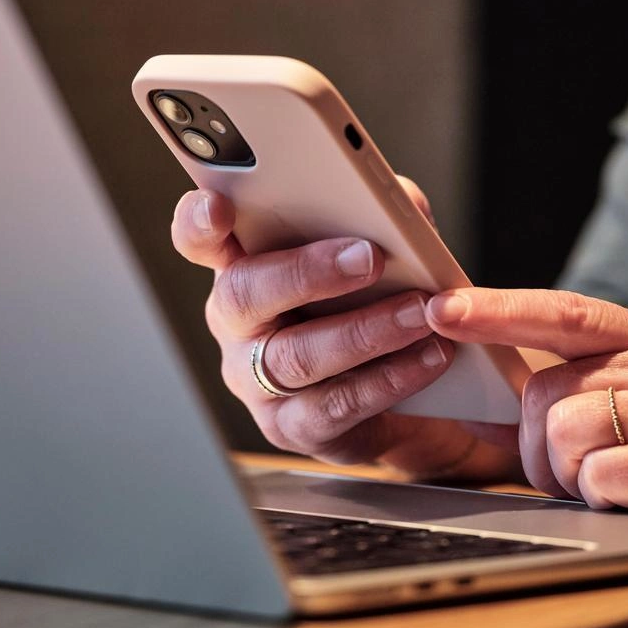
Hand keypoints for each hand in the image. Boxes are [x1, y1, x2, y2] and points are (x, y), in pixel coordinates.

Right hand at [171, 180, 512, 478]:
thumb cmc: (377, 305)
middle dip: (307, 273)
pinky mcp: (293, 426)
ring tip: (419, 311)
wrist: (410, 396)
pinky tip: (428, 356)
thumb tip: (400, 201)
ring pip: (294, 356)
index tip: (220, 206)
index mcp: (244, 265)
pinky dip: (389, 378)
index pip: (200, 239)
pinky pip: (336, 404)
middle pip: (244, 295)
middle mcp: (238, 324)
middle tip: (368, 257)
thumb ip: (384, 214)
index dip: (199, 222)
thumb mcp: (384, 247)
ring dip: (365, 330)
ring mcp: (256, 380)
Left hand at [426, 287, 627, 627]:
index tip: (442, 307)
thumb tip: (499, 396)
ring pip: (569, 429)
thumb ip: (603, 393)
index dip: (499, 309)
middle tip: (574, 481)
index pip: (570, 312)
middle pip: (551, 385)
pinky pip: (603, 478)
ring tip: (616, 498)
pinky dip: (604, 504)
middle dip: (537, 445)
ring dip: (570, 479)